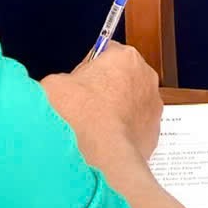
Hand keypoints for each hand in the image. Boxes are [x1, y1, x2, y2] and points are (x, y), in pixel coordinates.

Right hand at [42, 42, 165, 163]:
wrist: (100, 156)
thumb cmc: (80, 117)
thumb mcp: (53, 85)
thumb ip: (61, 79)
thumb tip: (60, 88)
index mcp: (125, 57)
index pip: (107, 52)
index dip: (90, 67)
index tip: (79, 80)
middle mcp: (146, 77)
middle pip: (121, 76)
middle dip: (105, 87)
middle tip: (84, 104)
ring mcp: (153, 105)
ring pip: (131, 102)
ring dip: (116, 109)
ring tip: (93, 125)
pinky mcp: (155, 131)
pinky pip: (136, 125)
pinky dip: (123, 130)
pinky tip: (105, 139)